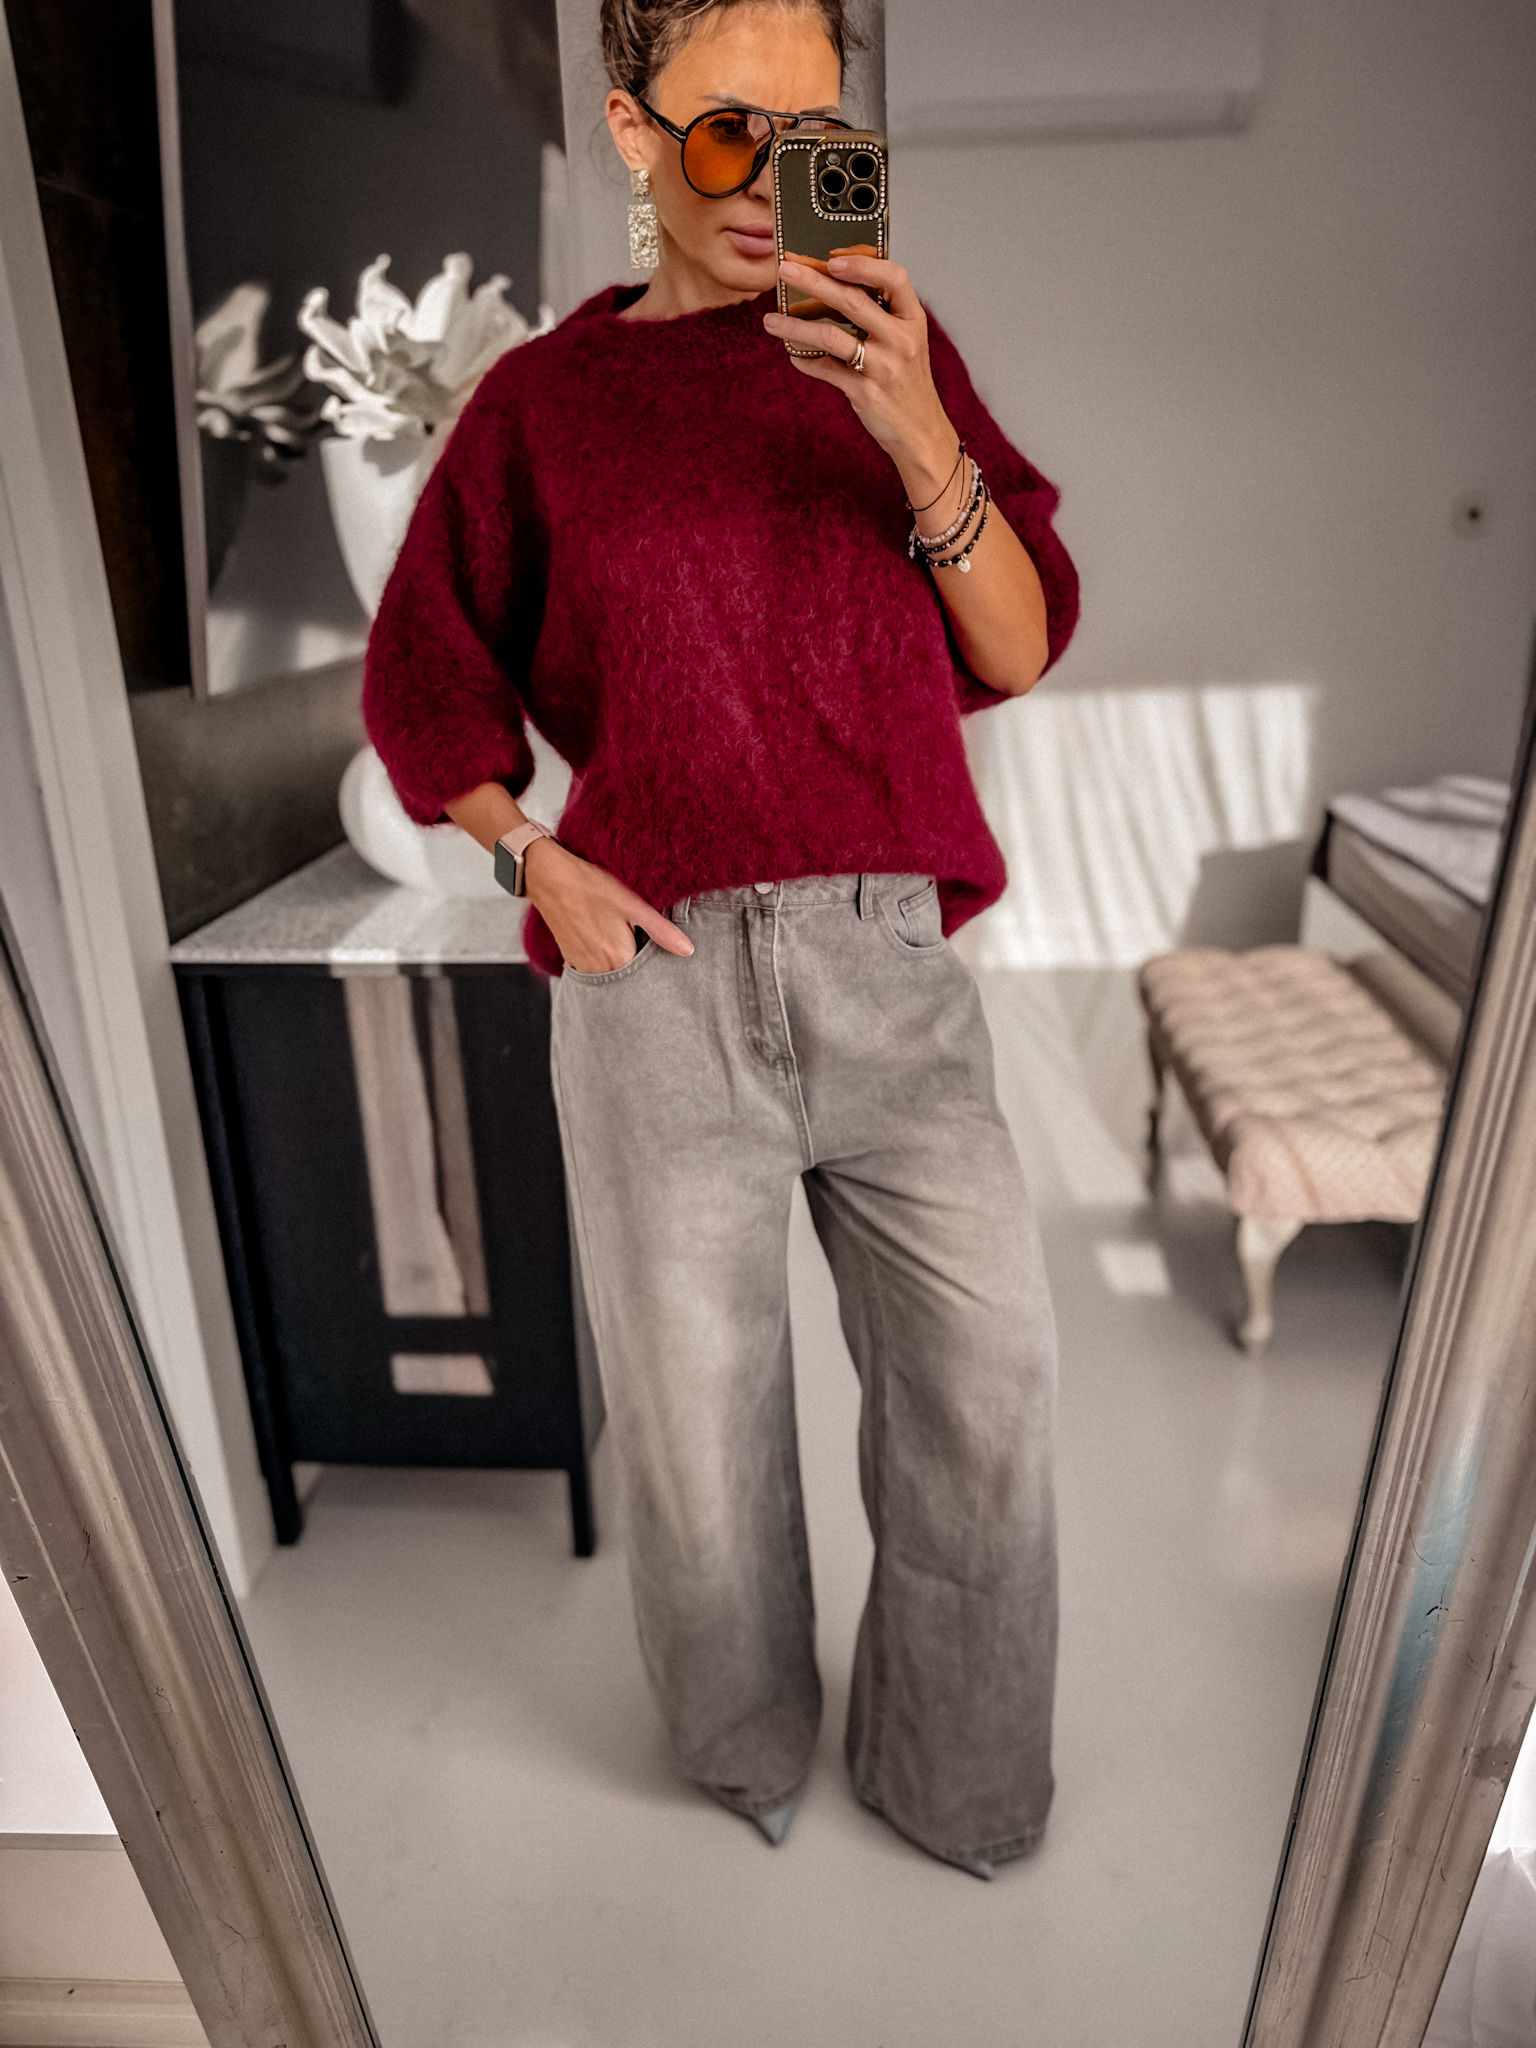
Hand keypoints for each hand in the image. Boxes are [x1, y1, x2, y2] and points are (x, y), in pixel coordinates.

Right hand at [523, 837, 693, 974]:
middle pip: (628, 975)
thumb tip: (688, 950)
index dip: (654, 960)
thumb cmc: (591, 887)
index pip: (647, 974)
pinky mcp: (571, 959)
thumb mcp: (633, 905)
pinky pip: (594, 968)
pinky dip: (602, 959)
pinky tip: (602, 936)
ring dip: (619, 962)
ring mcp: (582, 967)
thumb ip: (661, 931)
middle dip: (637, 963)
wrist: (549, 877)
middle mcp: (599, 970)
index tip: (654, 947)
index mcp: (619, 959)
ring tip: (618, 935)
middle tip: (634, 935)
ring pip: (611, 973)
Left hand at [762, 253, 956, 499]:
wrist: (920, 431)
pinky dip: (805, 361)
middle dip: (814, 282)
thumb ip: (883, 315)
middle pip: (853, 302)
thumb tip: (836, 285)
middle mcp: (901, 340)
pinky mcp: (865, 392)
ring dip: (796, 326)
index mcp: (913, 320)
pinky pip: (826, 371)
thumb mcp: (908, 341)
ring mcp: (883, 367)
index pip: (895, 278)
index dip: (863, 265)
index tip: (832, 259)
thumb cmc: (908, 381)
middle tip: (785, 270)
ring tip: (770, 320)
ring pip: (832, 337)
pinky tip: (792, 355)